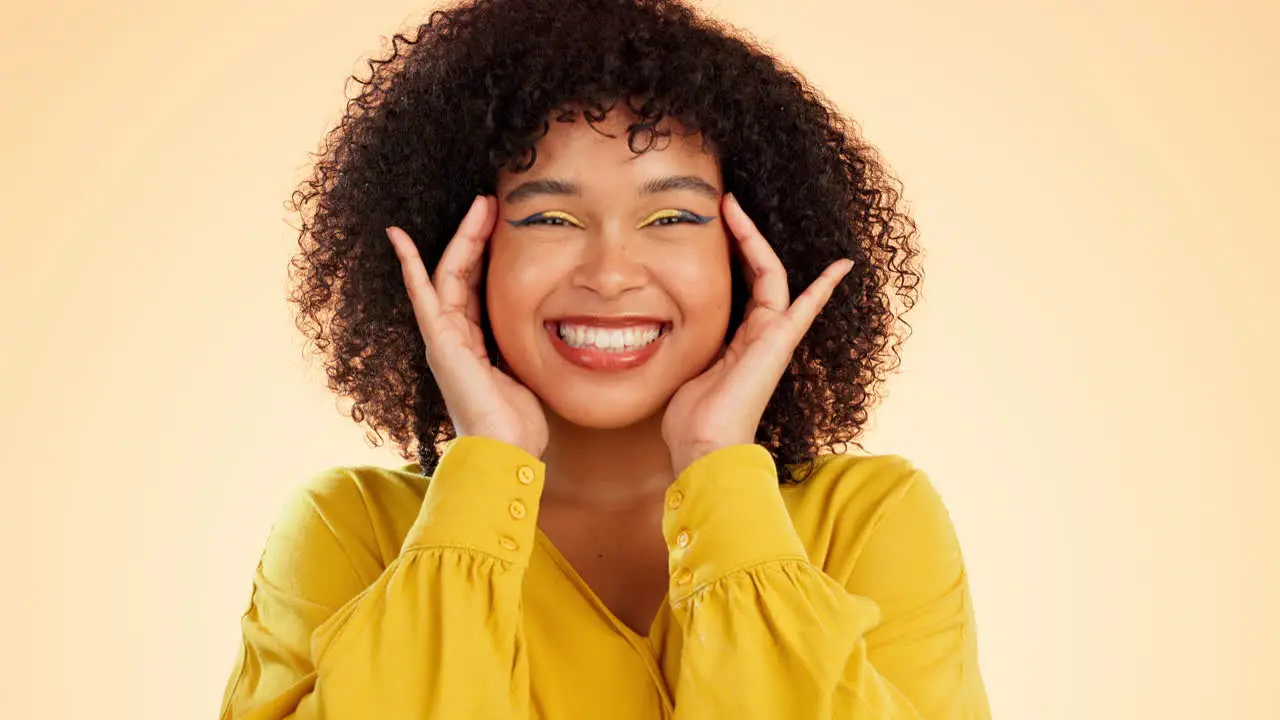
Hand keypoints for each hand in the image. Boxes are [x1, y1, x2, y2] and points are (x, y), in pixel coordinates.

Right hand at [386, 195, 548, 457]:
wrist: (505, 452)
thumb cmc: (518, 423)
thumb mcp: (527, 372)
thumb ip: (524, 347)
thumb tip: (551, 328)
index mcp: (473, 343)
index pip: (474, 286)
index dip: (483, 253)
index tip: (498, 223)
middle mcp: (453, 336)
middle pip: (460, 273)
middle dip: (475, 236)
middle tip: (491, 202)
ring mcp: (444, 338)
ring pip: (449, 274)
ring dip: (462, 238)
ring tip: (480, 205)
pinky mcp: (440, 342)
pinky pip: (424, 296)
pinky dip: (411, 266)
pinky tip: (400, 238)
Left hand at [662, 193, 852, 474]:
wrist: (703, 448)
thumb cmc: (690, 420)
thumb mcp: (685, 368)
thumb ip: (689, 344)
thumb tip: (663, 328)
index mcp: (740, 340)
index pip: (747, 289)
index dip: (739, 256)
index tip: (725, 226)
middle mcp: (761, 335)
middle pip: (759, 273)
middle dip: (743, 237)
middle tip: (727, 204)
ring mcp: (772, 338)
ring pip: (771, 276)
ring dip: (754, 240)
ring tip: (736, 207)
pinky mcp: (777, 343)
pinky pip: (803, 306)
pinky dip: (823, 287)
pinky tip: (842, 266)